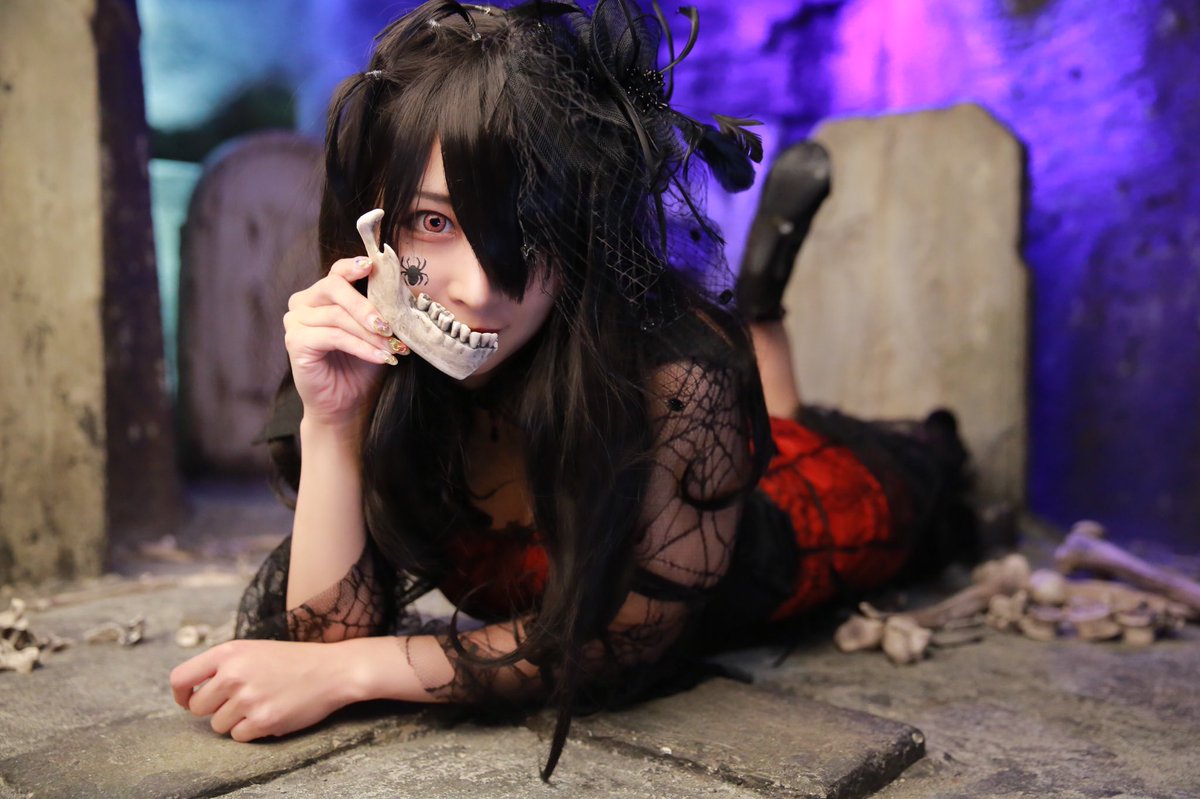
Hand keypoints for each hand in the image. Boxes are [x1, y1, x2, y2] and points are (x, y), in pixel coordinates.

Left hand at [170, 639, 359, 741]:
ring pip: (217, 724)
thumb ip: (223, 665)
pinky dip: (252, 730)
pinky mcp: (263, 720)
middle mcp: (234, 674)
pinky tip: (270, 713)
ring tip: (260, 704)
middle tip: (238, 701)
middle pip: (197, 707)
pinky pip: (239, 735)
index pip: (180, 678)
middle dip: (214, 709)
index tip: (188, 700)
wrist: (333, 670)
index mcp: (229, 652)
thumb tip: (191, 690)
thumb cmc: (294, 660)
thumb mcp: (254, 649)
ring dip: (235, 720)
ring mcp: (248, 698)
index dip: (180, 694)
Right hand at [283, 257, 409, 429]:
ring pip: (337, 315)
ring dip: (370, 333)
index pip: (337, 272)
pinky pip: (333, 337)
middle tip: (390, 327)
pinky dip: (361, 347)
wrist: (346, 404)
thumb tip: (406, 291)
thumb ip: (382, 309)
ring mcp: (295, 321)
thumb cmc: (361, 366)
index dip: (354, 267)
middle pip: (335, 287)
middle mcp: (303, 302)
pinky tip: (380, 358)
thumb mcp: (376, 332)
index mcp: (322, 294)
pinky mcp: (295, 342)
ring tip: (392, 349)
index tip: (373, 267)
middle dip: (367, 306)